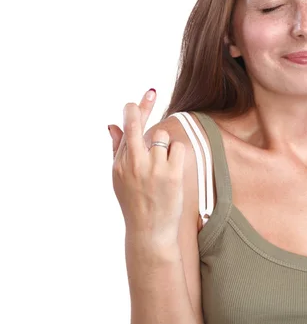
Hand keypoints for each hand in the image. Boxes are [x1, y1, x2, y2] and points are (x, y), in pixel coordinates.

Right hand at [109, 89, 185, 250]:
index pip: (127, 129)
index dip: (137, 109)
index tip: (148, 92)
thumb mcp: (119, 178)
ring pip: (163, 137)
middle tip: (151, 93)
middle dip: (143, 109)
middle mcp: (134, 163)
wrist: (149, 230)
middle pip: (140, 126)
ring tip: (161, 164)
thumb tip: (112, 125)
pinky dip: (177, 155)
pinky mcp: (171, 174)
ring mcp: (153, 168)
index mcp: (120, 163)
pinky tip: (172, 169)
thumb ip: (118, 150)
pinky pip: (178, 149)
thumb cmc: (135, 202)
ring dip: (165, 145)